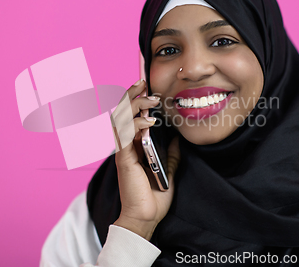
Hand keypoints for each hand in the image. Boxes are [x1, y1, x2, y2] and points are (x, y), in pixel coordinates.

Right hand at [111, 79, 180, 240]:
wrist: (146, 217)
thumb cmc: (154, 196)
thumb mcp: (168, 168)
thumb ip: (170, 152)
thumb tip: (177, 137)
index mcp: (134, 144)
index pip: (132, 114)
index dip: (135, 96)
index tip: (145, 82)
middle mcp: (125, 144)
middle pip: (122, 111)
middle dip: (132, 93)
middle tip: (143, 80)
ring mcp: (122, 150)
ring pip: (120, 119)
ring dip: (133, 104)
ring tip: (148, 96)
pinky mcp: (123, 159)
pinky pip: (125, 136)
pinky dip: (135, 125)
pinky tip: (148, 121)